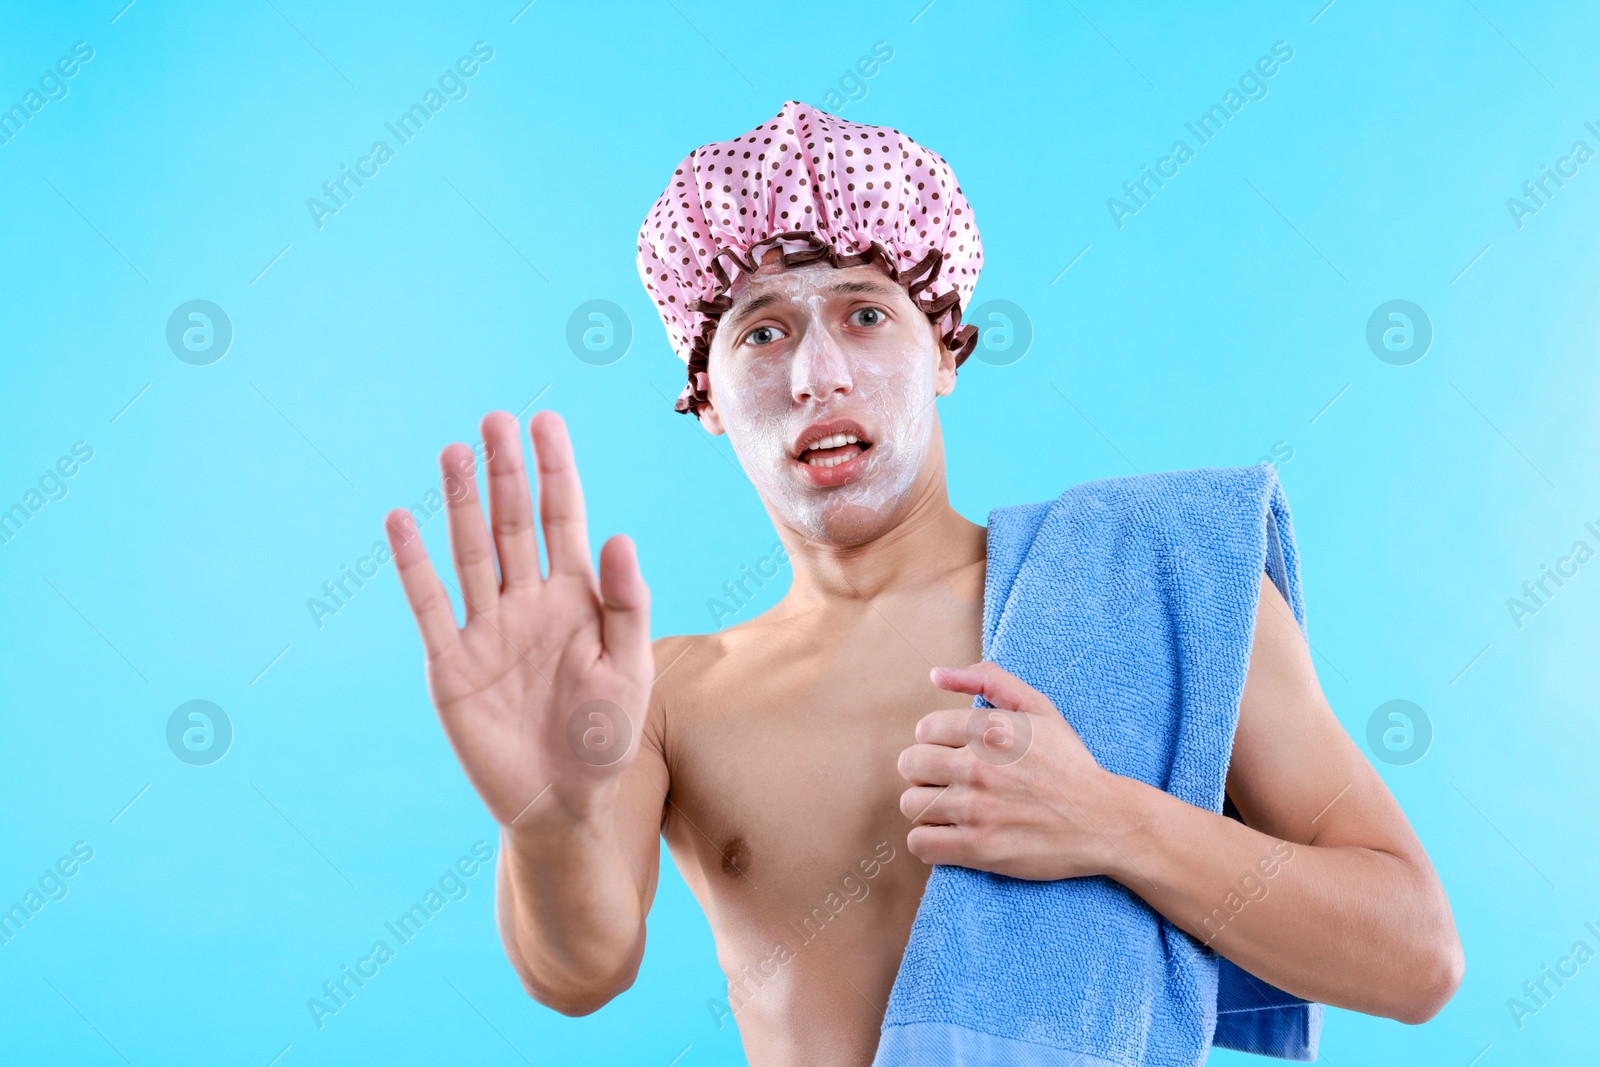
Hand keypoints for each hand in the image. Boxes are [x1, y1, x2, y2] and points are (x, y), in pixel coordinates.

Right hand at [385, 410, 652, 832]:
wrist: (564, 807)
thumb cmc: (606, 740)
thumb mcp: (629, 671)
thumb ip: (627, 605)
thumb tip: (619, 535)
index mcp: (577, 599)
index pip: (562, 520)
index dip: (556, 471)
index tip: (546, 421)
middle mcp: (528, 603)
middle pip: (512, 524)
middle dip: (506, 472)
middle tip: (495, 419)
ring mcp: (486, 630)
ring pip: (471, 553)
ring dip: (460, 503)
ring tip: (455, 451)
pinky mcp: (451, 665)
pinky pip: (430, 606)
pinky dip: (414, 565)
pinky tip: (400, 521)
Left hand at [897, 661, 1127, 879]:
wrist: (1104, 821)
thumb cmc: (1069, 763)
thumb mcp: (1038, 708)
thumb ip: (988, 679)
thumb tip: (935, 675)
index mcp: (990, 729)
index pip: (924, 730)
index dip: (937, 743)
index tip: (955, 754)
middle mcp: (978, 766)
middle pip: (910, 765)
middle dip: (925, 773)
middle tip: (947, 782)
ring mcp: (976, 809)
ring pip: (910, 805)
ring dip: (926, 808)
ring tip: (949, 810)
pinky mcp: (978, 848)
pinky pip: (920, 843)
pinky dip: (928, 841)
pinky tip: (949, 836)